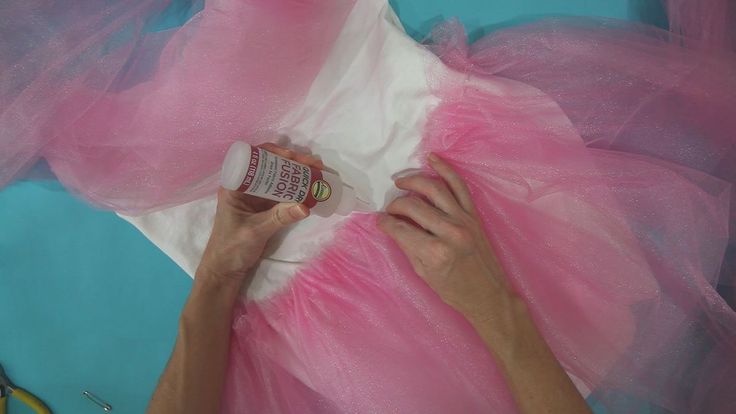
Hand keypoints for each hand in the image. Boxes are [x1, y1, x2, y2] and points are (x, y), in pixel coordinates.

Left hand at [196, 143, 323, 286]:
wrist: (225, 270)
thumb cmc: (231, 248)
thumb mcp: (255, 231)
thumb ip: (279, 218)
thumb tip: (305, 206)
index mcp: (234, 186)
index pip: (254, 160)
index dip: (274, 153)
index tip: (294, 156)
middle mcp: (244, 187)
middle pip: (270, 167)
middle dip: (293, 163)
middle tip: (315, 164)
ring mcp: (255, 197)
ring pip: (278, 179)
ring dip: (297, 175)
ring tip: (318, 173)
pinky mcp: (264, 208)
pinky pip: (281, 194)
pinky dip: (296, 191)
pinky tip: (310, 189)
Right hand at [378, 153, 512, 324]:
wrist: (488, 295)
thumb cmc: (454, 290)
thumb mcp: (423, 274)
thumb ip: (408, 246)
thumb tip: (391, 226)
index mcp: (434, 252)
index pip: (400, 229)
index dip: (386, 223)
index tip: (380, 220)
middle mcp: (450, 232)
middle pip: (414, 206)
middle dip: (396, 204)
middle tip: (389, 207)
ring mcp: (464, 220)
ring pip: (434, 189)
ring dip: (414, 180)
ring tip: (400, 181)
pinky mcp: (474, 214)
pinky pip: (459, 185)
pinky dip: (445, 169)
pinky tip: (432, 159)